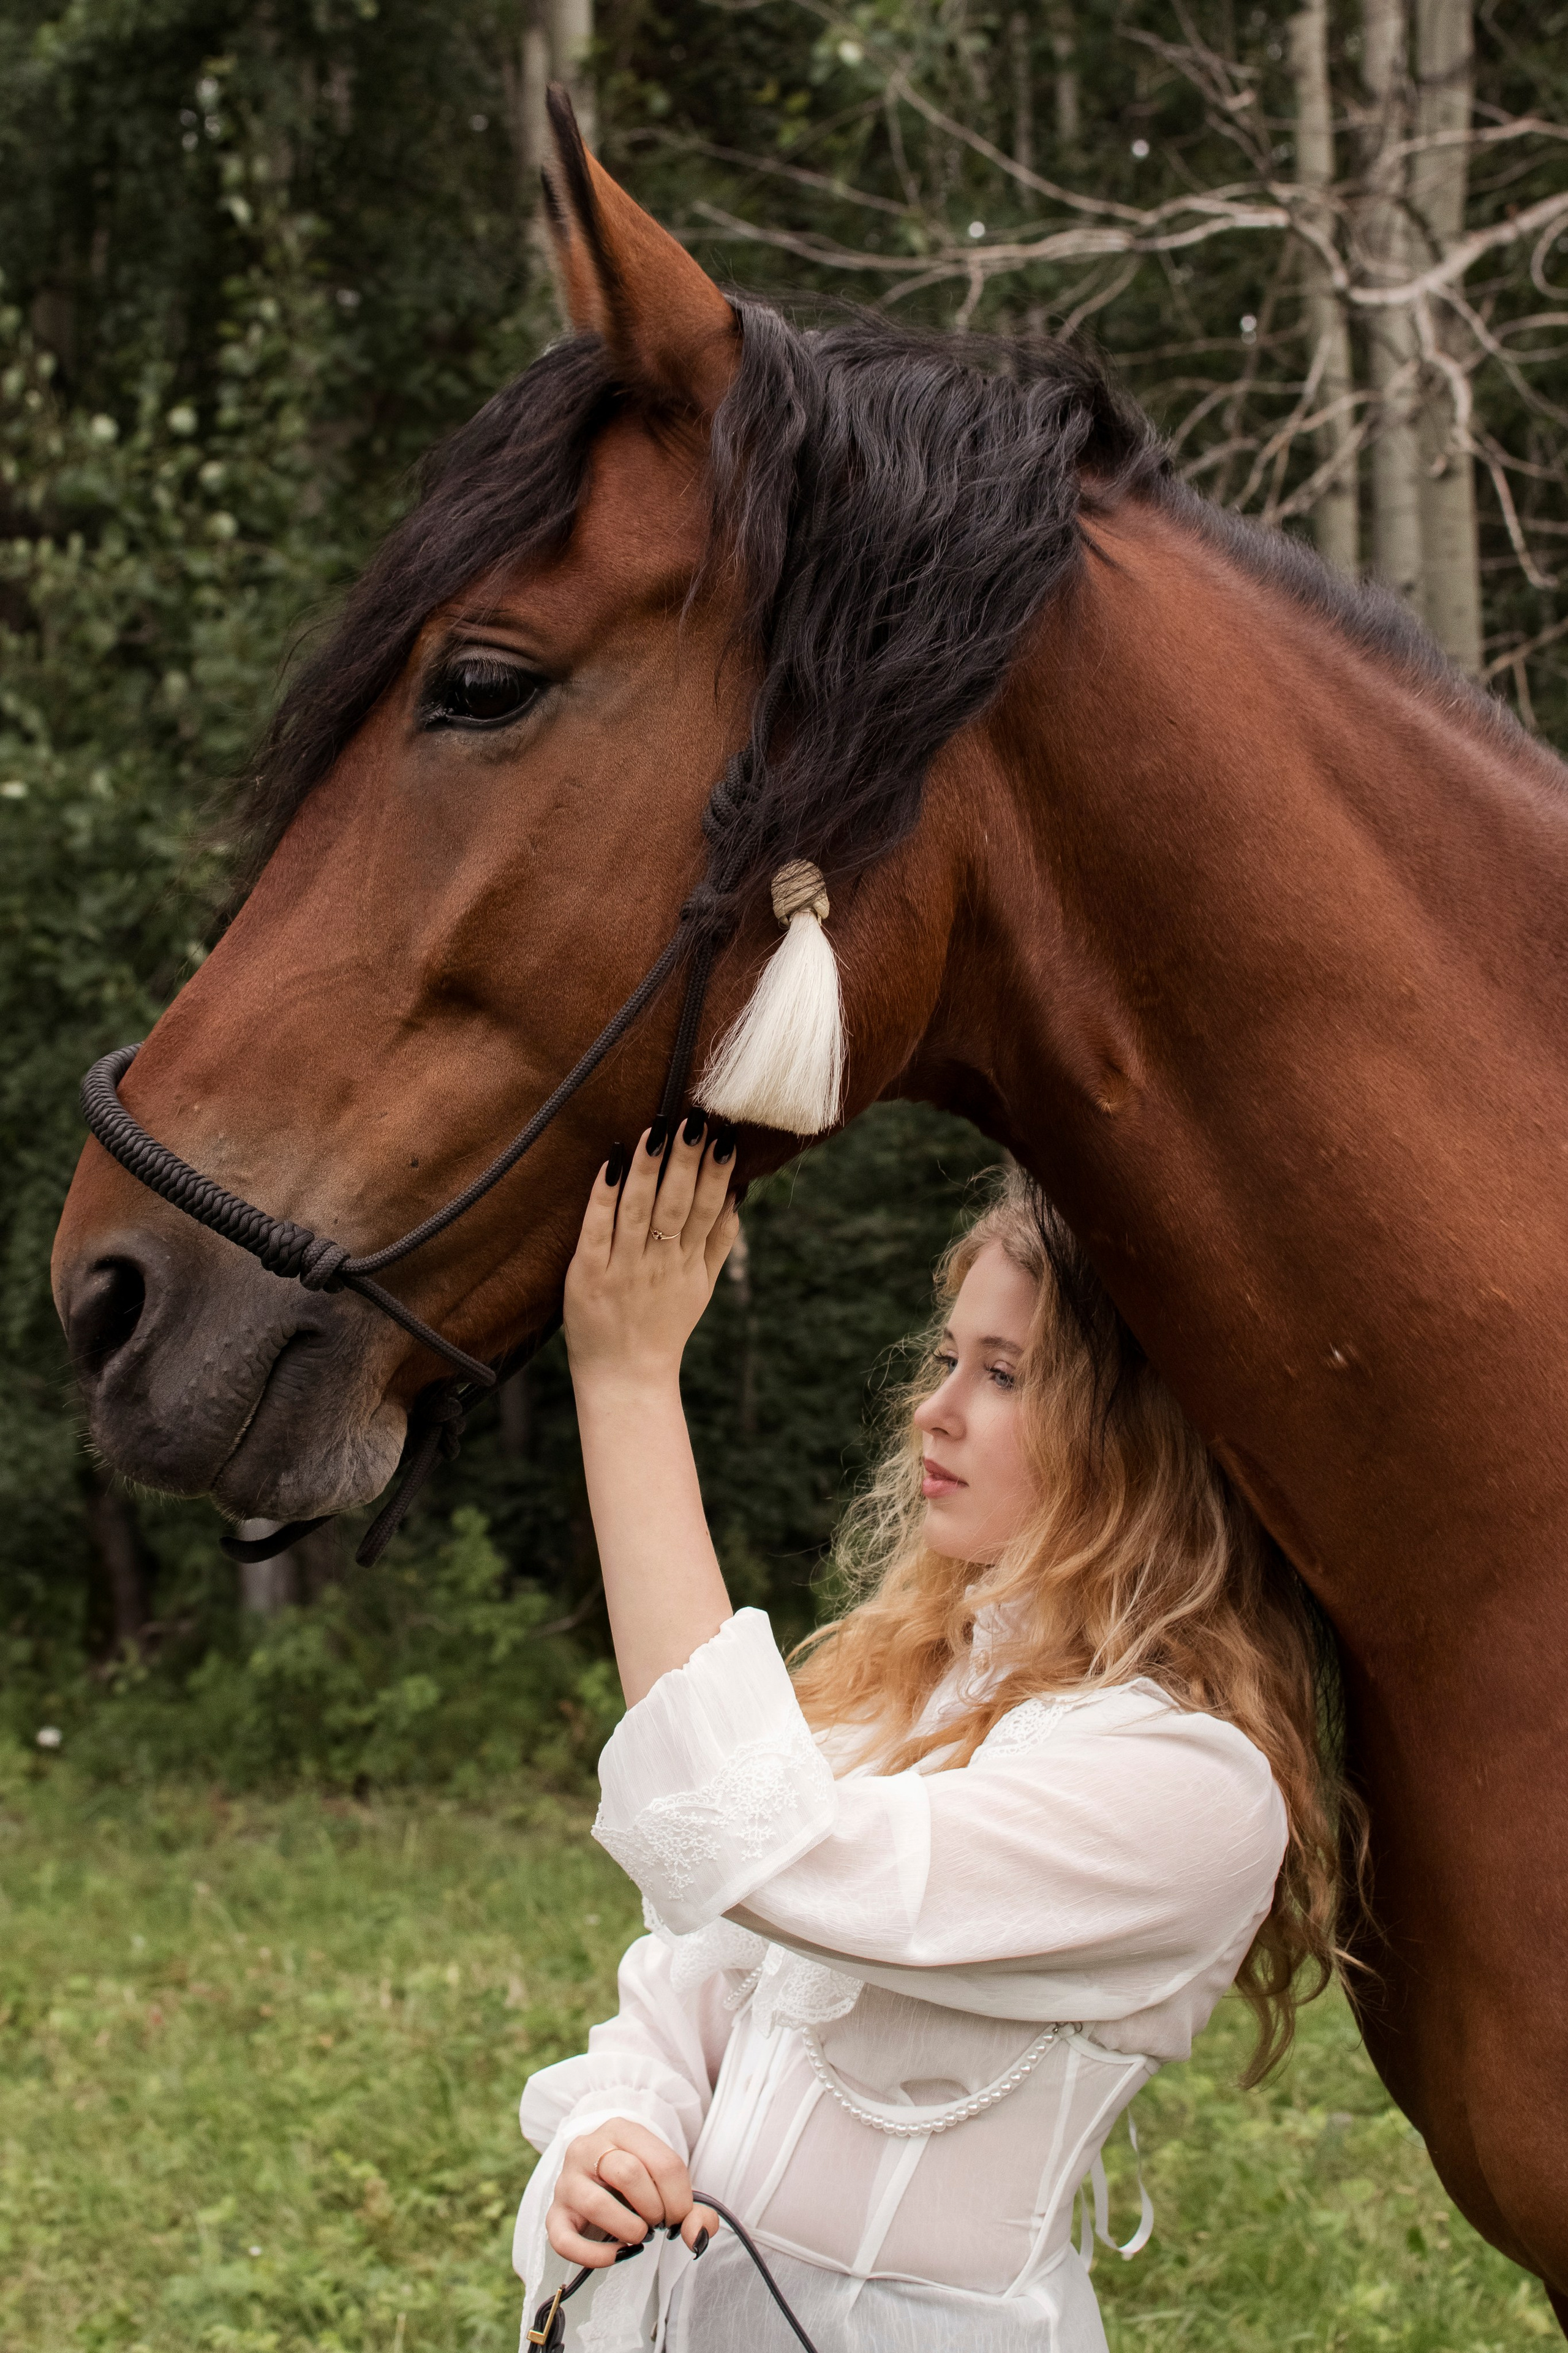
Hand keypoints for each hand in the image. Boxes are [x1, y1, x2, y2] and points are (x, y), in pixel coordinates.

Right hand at [546, 2116, 720, 2267]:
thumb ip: (694, 2209)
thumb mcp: (665, 2183)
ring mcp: (566, 2181)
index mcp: (622, 2130)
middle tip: (657, 2222)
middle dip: (654, 2208)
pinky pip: (565, 2240)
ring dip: (628, 2228)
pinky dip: (594, 2255)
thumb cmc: (637, 2181)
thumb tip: (698, 2234)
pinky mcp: (554, 2215)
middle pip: (629, 2174)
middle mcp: (588, 2148)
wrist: (596, 2180)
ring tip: (638, 2235)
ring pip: (597, 2203)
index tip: (678, 2215)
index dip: (680, 2200)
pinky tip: (616, 2255)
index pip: (664, 2163)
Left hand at [564, 1118, 738, 1392]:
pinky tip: (609, 1166)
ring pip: (638, 1211)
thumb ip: (720, 1244)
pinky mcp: (587, 1276)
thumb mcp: (702, 1289)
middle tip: (694, 1119)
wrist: (625, 1379)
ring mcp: (623, 1270)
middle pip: (676, 1206)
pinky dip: (602, 1198)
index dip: (715, 1173)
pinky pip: (595, 1231)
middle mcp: (659, 1264)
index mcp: (689, 1265)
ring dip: (648, 1170)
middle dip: (686, 1162)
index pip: (707, 1210)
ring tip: (657, 1131)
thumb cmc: (663, 1327)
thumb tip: (738, 1197)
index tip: (723, 1135)